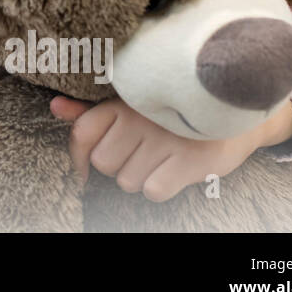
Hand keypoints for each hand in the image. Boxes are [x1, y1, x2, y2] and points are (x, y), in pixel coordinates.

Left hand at [50, 95, 291, 201]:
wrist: (236, 111)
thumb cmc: (172, 112)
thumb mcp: (132, 103)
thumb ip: (92, 110)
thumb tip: (55, 107)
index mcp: (124, 99)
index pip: (82, 132)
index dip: (78, 157)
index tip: (83, 170)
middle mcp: (142, 116)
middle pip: (104, 163)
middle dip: (118, 165)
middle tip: (140, 152)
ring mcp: (167, 138)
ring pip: (127, 181)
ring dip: (141, 176)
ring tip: (160, 157)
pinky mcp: (191, 160)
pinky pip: (153, 191)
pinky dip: (161, 186)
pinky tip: (174, 168)